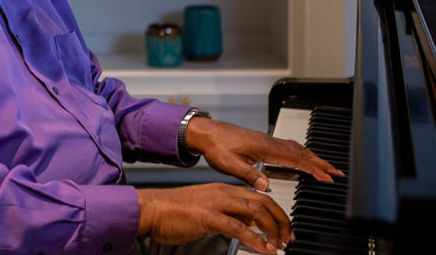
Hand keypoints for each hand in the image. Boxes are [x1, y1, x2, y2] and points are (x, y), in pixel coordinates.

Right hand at [137, 183, 291, 253]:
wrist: (152, 209)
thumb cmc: (174, 212)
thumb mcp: (207, 210)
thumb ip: (227, 215)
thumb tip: (246, 226)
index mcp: (224, 190)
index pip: (259, 196)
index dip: (277, 213)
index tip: (284, 230)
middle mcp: (223, 193)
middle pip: (263, 201)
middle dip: (281, 220)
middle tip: (288, 238)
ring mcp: (216, 203)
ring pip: (255, 210)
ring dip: (272, 229)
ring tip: (278, 245)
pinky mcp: (209, 216)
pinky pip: (238, 227)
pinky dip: (254, 239)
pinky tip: (262, 249)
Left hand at [185, 117, 342, 189]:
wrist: (205, 132)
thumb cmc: (215, 146)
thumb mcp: (230, 164)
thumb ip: (249, 174)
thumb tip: (267, 185)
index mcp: (264, 147)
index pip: (295, 158)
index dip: (312, 168)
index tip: (327, 176)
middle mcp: (268, 142)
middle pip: (300, 152)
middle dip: (320, 162)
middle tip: (336, 172)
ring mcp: (266, 140)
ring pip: (295, 148)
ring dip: (312, 157)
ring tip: (325, 166)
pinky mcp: (262, 142)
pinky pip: (287, 147)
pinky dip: (300, 153)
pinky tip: (302, 158)